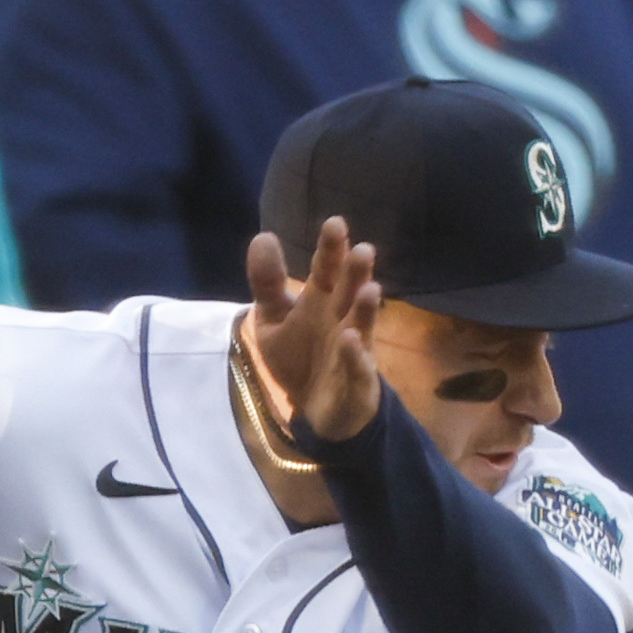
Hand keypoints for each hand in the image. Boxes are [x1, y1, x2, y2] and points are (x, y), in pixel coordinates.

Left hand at [245, 217, 383, 446]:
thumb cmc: (300, 356)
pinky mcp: (358, 380)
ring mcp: (354, 348)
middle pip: (349, 291)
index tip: (335, 223)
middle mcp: (342, 317)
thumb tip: (262, 237)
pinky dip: (355, 355)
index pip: (326, 269)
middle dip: (355, 273)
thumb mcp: (273, 321)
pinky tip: (351, 340)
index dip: (330, 248)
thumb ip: (267, 283)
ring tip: (370, 290)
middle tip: (362, 250)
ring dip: (365, 309)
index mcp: (321, 300)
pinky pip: (358, 367)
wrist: (319, 409)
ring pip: (361, 325)